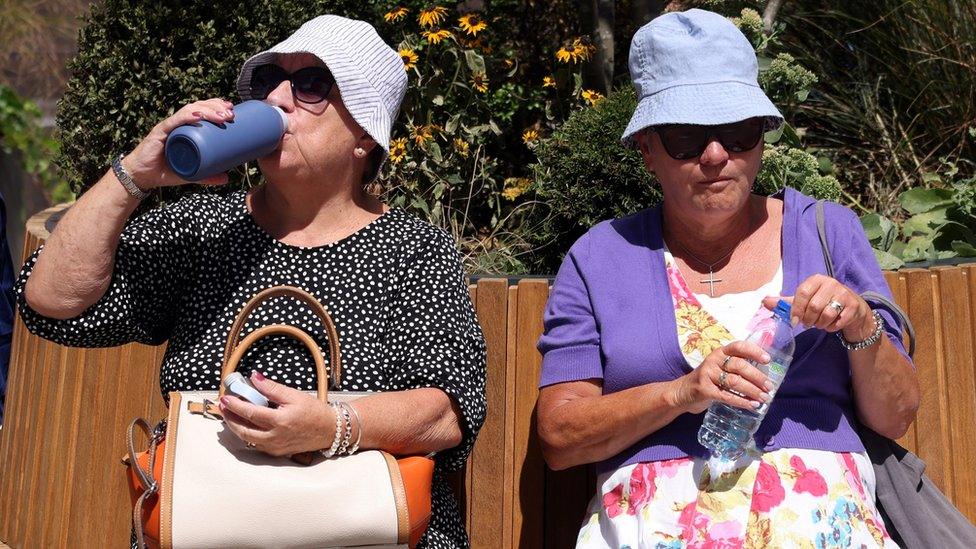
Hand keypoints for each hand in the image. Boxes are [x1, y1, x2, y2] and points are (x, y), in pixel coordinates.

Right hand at [122, 98, 236, 188]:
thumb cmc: (165, 171)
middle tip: (231, 113)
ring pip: (189, 111)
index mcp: (185, 129)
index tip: (232, 109)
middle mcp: (177, 123)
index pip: (201, 110)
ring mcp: (168, 126)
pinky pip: (174, 121)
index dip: (216, 106)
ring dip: (206, 110)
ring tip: (221, 115)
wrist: (142, 177)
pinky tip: (198, 116)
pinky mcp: (159, 132)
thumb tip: (227, 178)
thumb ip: (208, 176)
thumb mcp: (192, 174)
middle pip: (198, 107)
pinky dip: (187, 117)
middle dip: (215, 107)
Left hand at [218, 371, 333, 456]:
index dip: (235, 405)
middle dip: (229, 418)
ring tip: (229, 415)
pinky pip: (256, 444)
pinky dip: (247, 434)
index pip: (250, 413)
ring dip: (236, 427)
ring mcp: (275, 447)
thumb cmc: (314, 411)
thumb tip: (254, 378)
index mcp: (280, 421)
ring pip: (247, 439)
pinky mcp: (276, 452)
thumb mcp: (294, 395)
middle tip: (222, 407)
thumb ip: (272, 388)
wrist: (329, 430)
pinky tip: (244, 425)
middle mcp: (275, 437)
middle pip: (243, 430)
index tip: (226, 397)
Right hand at [668, 341, 773, 414]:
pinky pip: (727, 396)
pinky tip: (752, 405)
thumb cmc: (708, 380)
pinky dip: (742, 401)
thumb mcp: (719, 368)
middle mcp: (713, 361)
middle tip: (769, 387)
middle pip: (739, 366)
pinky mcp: (704, 390)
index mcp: (720, 353)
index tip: (767, 360)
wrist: (682, 392)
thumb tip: (765, 377)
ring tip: (764, 398)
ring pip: (735, 381)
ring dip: (752, 390)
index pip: (738, 347)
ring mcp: (707, 375)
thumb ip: (736, 368)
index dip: (754, 351)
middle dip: (757, 377)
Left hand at [763, 274, 875, 341]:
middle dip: (808, 319)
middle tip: (808, 323)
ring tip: (820, 323)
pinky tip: (832, 324)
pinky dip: (832, 327)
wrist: (852, 309)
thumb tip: (764, 301)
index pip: (802, 293)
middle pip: (814, 306)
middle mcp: (831, 283)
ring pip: (826, 314)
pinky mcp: (853, 305)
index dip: (796, 309)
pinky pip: (838, 321)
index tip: (794, 320)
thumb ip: (785, 302)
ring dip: (820, 324)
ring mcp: (844, 293)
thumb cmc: (823, 303)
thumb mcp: (804, 301)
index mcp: (816, 280)